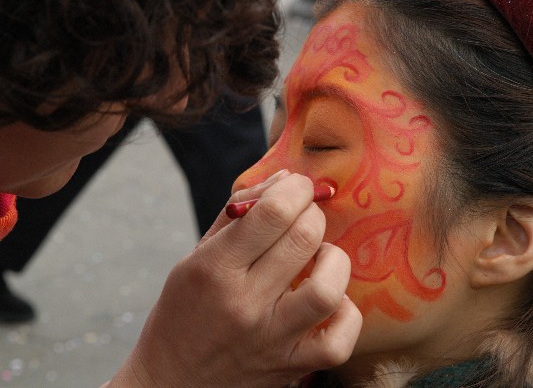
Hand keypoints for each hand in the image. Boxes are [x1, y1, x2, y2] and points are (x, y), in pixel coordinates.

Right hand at [106, 171, 361, 386]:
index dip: (296, 189)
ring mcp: (272, 340)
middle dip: (312, 213)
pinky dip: (345, 312)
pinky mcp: (292, 367)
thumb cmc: (182, 313)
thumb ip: (239, 214)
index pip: (273, 213)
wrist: (172, 383)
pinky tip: (328, 300)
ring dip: (333, 258)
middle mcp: (245, 304)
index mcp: (214, 270)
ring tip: (318, 257)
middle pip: (304, 238)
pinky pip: (341, 338)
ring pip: (329, 287)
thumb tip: (287, 179)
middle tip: (304, 217)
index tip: (298, 188)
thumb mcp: (195, 256)